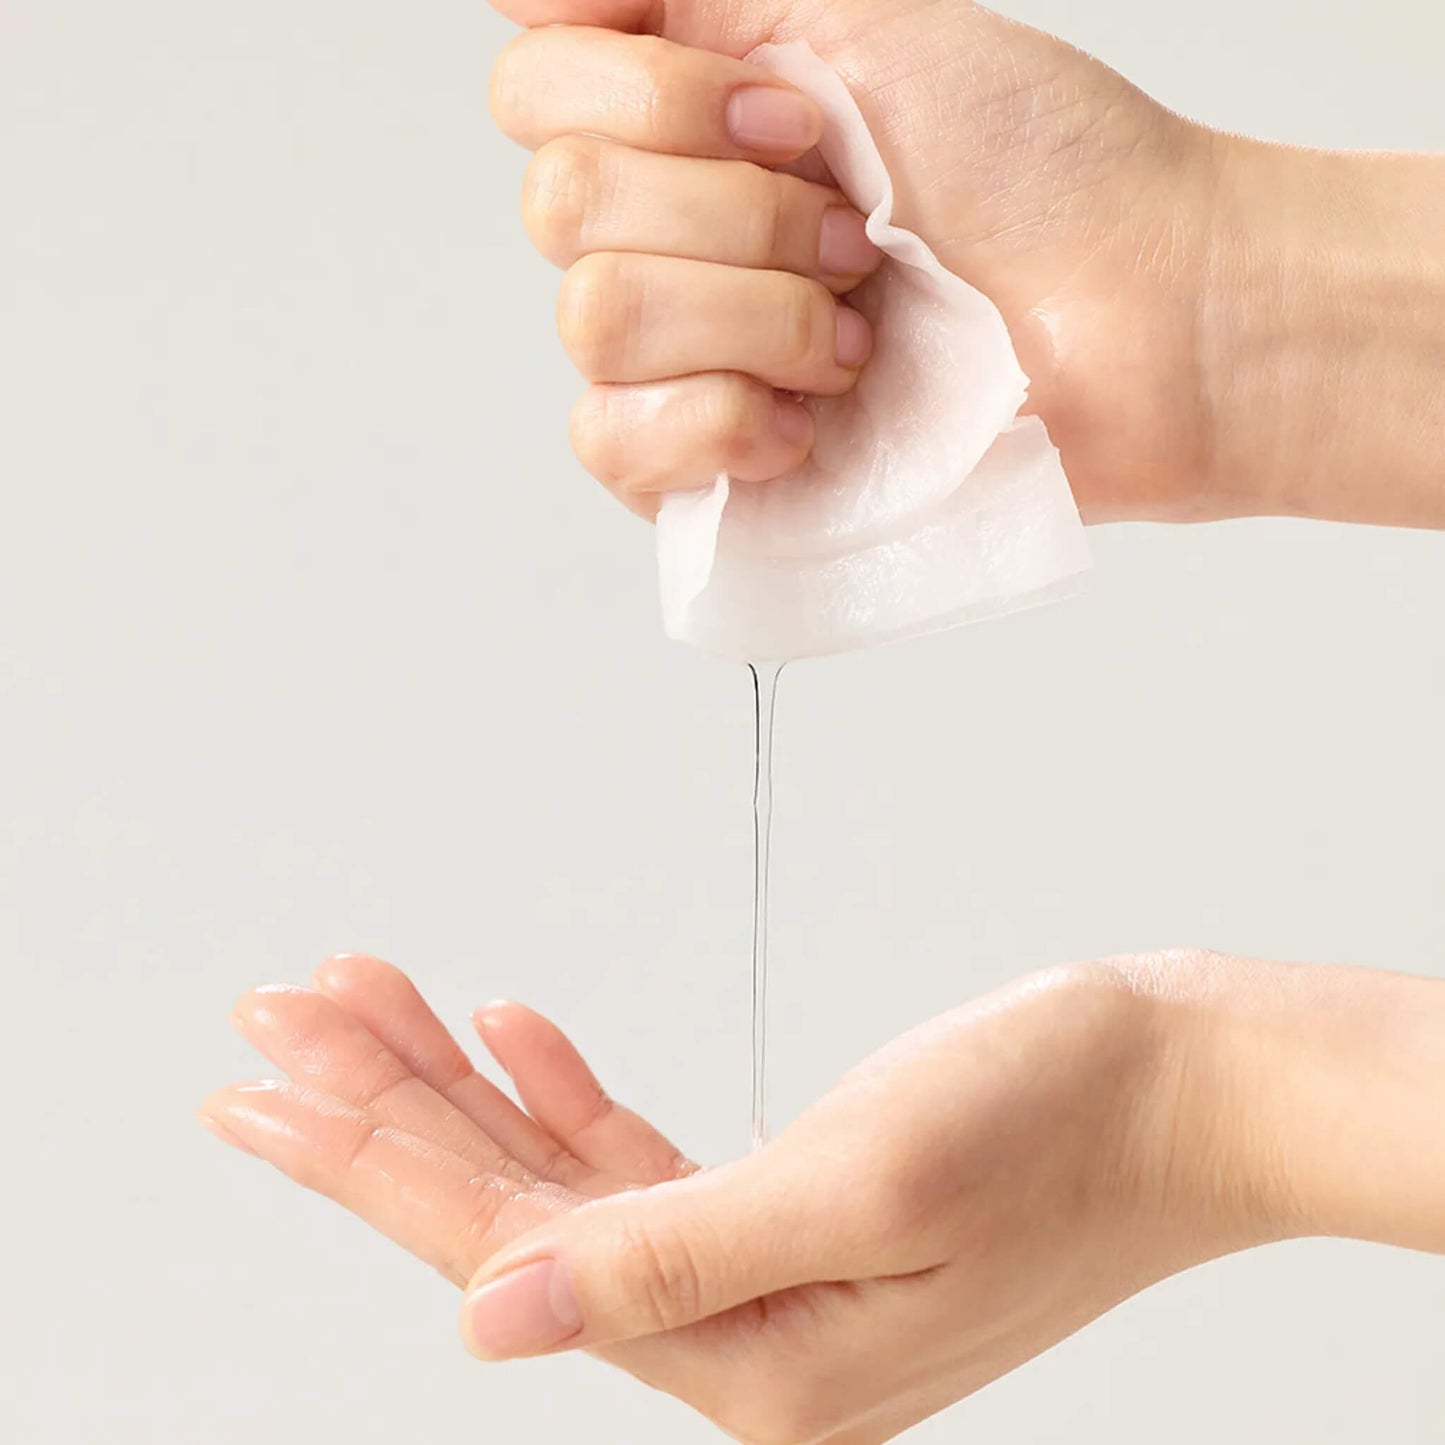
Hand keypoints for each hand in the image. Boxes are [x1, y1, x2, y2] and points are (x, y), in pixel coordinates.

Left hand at [202, 950, 1444, 1443]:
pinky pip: (636, 1157)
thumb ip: (666, 1259)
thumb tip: (485, 1321)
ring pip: (557, 1174)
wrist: (1182, 1088)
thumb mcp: (860, 1186)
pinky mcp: (786, 1209)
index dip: (366, 1156)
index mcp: (744, 1361)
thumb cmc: (1055, 1124)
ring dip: (462, 1082)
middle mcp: (734, 1337)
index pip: (499, 1247)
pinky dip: (564, 1087)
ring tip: (371, 995)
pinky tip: (514, 1030)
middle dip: (383, 1103)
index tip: (263, 1083)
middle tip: (279, 1016)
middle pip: (505, 1210)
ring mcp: (756, 1273)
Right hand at [491, 1, 1444, 530]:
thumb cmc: (1043, 172)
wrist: (1142, 318)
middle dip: (739, 212)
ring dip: (755, 315)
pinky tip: (808, 421)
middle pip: (562, 206)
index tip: (797, 117)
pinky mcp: (707, 478)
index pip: (535, 96)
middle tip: (859, 235)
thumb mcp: (860, 21)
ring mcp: (682, 371)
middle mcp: (668, 246)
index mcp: (691, 135)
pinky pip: (615, 444)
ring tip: (858, 336)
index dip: (657, 101)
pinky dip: (722, 421)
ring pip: (597, 322)